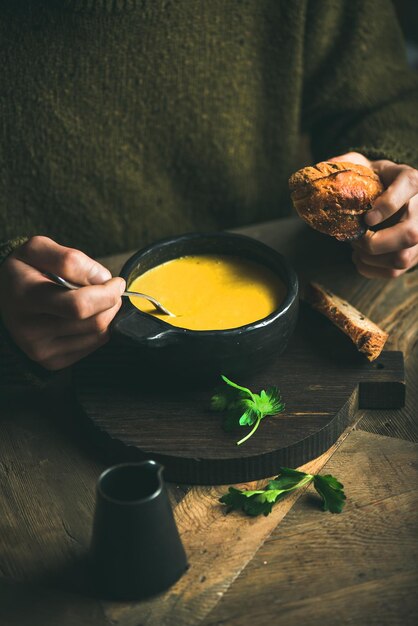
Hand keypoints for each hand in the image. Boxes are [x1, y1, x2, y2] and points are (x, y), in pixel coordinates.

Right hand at [0, 236, 124, 369]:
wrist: (4, 300)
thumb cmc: (25, 272)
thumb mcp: (37, 249)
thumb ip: (69, 258)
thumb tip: (102, 278)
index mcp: (25, 296)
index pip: (78, 304)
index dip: (106, 293)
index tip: (115, 282)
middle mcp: (30, 329)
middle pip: (94, 322)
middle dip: (112, 303)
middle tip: (111, 290)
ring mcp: (40, 350)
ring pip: (98, 336)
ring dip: (108, 315)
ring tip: (98, 301)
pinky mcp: (52, 362)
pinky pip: (93, 346)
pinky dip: (99, 329)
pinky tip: (87, 317)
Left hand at [329, 152, 417, 277]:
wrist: (391, 193)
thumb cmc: (375, 179)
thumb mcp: (363, 164)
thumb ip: (346, 162)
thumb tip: (324, 167)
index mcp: (412, 180)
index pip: (408, 187)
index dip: (387, 205)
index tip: (366, 218)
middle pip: (410, 234)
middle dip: (375, 242)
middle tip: (355, 239)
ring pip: (403, 258)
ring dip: (371, 259)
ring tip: (355, 248)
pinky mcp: (413, 255)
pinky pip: (394, 272)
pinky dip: (371, 269)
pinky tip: (359, 258)